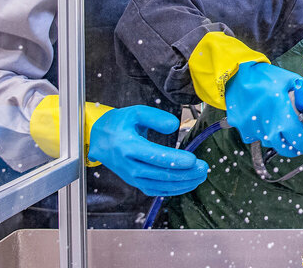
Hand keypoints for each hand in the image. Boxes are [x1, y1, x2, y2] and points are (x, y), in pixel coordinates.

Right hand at [88, 106, 208, 196]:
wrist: (99, 139)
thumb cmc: (119, 124)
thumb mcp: (135, 112)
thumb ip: (155, 117)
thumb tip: (174, 125)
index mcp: (127, 146)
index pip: (154, 156)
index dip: (175, 160)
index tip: (193, 159)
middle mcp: (128, 165)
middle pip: (160, 173)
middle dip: (185, 173)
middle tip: (204, 168)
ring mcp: (131, 176)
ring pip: (159, 185)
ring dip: (182, 184)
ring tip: (200, 176)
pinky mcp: (135, 182)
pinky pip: (155, 190)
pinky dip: (172, 190)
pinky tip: (187, 184)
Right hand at [225, 62, 302, 156]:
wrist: (234, 74)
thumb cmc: (262, 76)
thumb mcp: (287, 80)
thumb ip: (302, 92)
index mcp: (281, 114)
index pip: (299, 139)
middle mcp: (267, 126)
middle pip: (285, 148)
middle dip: (294, 147)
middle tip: (298, 141)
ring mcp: (253, 129)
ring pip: (270, 143)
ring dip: (277, 139)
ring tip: (279, 125)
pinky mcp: (243, 129)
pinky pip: (256, 137)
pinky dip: (262, 132)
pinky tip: (263, 120)